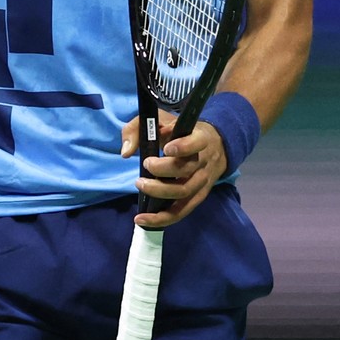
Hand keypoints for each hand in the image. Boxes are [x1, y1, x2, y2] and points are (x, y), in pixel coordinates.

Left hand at [120, 111, 227, 228]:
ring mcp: (202, 182)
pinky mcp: (197, 198)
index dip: (184, 147)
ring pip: (183, 192)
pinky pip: (181, 212)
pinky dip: (161, 218)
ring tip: (140, 184)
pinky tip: (142, 219)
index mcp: (200, 138)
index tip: (167, 148)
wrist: (213, 146)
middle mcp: (203, 162)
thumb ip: (138, 128)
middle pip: (186, 170)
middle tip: (146, 164)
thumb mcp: (161, 119)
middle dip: (162, 170)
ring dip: (159, 192)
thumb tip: (126, 151)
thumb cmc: (180, 132)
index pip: (197, 143)